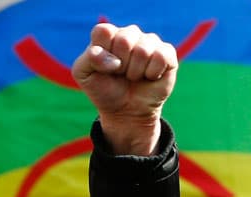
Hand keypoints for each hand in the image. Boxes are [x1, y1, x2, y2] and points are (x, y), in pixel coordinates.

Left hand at [72, 23, 176, 155]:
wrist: (125, 111)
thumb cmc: (104, 90)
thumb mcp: (84, 75)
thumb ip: (89, 59)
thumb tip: (113, 58)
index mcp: (108, 35)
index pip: (104, 31)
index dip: (102, 53)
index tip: (103, 67)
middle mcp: (129, 34)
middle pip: (124, 39)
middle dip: (120, 65)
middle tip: (119, 73)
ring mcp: (150, 42)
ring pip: (143, 50)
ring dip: (135, 72)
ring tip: (133, 77)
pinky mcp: (167, 53)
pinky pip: (160, 57)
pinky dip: (152, 73)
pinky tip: (149, 76)